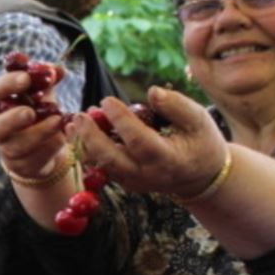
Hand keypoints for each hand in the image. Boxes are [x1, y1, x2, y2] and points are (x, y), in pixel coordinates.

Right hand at [0, 70, 69, 177]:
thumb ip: (48, 78)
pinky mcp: (21, 166)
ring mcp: (7, 149)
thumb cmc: (39, 111)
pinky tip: (63, 136)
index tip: (26, 78)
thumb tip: (58, 69)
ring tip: (58, 121)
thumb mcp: (43, 92)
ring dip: (39, 133)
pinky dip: (51, 147)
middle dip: (12, 119)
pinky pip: (35, 159)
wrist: (43, 145)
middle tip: (30, 112)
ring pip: (17, 146)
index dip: (7, 84)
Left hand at [66, 86, 226, 196]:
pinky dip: (88, 150)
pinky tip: (80, 131)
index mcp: (168, 158)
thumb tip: (152, 91)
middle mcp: (147, 174)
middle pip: (111, 159)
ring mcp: (134, 182)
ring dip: (84, 144)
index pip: (138, 140)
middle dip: (91, 136)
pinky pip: (101, 168)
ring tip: (74, 122)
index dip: (120, 120)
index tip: (106, 100)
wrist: (200, 175)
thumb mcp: (199, 119)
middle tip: (80, 115)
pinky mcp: (125, 182)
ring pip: (100, 166)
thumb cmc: (200, 141)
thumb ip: (176, 105)